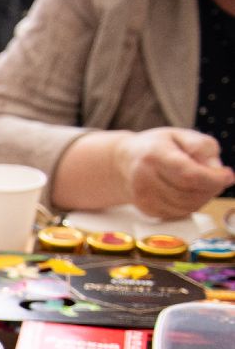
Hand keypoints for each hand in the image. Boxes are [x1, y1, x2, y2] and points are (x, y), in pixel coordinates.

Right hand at [114, 128, 233, 219]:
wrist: (124, 163)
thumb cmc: (156, 146)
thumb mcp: (181, 135)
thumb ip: (203, 147)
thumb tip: (217, 170)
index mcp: (154, 155)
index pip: (188, 175)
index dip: (213, 178)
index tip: (227, 175)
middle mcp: (145, 179)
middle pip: (189, 194)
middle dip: (212, 188)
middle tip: (218, 177)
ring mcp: (144, 197)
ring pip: (186, 207)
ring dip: (203, 197)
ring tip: (203, 183)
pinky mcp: (147, 210)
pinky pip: (179, 213)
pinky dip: (191, 205)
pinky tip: (189, 192)